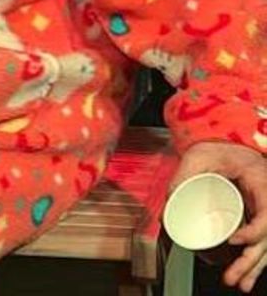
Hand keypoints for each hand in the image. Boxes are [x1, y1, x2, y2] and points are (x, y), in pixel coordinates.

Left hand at [170, 141, 266, 291]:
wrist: (231, 144)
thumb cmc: (221, 148)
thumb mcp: (200, 155)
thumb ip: (184, 174)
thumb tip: (169, 199)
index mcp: (261, 183)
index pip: (266, 216)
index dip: (253, 233)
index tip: (233, 240)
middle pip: (266, 238)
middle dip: (250, 261)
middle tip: (233, 277)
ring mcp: (265, 211)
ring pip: (265, 245)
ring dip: (252, 267)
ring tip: (238, 282)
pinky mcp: (258, 217)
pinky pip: (261, 242)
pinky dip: (254, 260)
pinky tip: (246, 277)